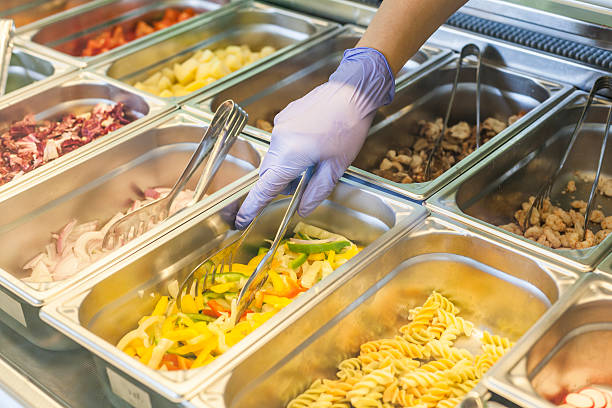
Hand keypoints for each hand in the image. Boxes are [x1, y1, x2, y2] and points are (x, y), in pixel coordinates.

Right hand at [235, 47, 394, 228]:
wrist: (352, 92)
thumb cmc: (347, 128)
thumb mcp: (336, 167)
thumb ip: (316, 192)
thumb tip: (302, 209)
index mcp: (290, 155)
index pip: (265, 188)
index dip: (252, 206)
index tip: (242, 219)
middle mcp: (278, 139)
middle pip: (268, 173)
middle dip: (281, 183)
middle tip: (302, 183)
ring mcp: (279, 126)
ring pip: (275, 157)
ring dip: (288, 165)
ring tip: (314, 159)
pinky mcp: (284, 116)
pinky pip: (281, 141)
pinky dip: (291, 149)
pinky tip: (312, 143)